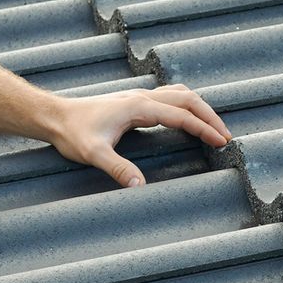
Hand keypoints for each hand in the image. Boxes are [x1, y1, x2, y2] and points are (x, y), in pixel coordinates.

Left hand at [46, 84, 232, 187]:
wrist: (55, 116)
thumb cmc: (73, 133)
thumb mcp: (94, 154)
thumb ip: (118, 169)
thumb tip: (140, 187)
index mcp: (139, 106)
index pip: (181, 116)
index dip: (204, 129)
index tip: (222, 141)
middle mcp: (142, 97)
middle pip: (187, 99)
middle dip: (210, 116)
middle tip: (226, 136)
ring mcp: (138, 97)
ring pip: (180, 94)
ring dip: (200, 108)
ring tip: (214, 127)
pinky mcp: (134, 101)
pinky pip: (169, 97)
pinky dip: (186, 106)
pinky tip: (187, 118)